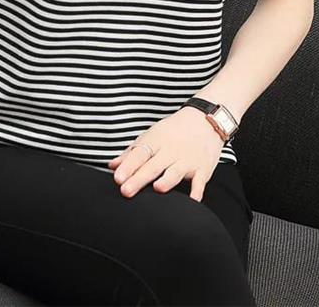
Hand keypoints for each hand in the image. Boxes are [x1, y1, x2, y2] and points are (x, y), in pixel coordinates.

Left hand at [107, 106, 225, 201]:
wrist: (205, 119)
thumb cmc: (174, 130)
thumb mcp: (152, 135)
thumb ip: (132, 152)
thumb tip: (112, 166)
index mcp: (156, 141)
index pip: (139, 154)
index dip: (128, 166)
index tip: (117, 178)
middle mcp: (171, 151)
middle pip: (153, 166)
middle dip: (139, 178)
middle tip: (125, 190)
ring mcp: (187, 160)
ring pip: (175, 172)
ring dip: (167, 180)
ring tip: (157, 188)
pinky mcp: (203, 169)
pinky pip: (200, 181)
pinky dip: (197, 190)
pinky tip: (192, 200)